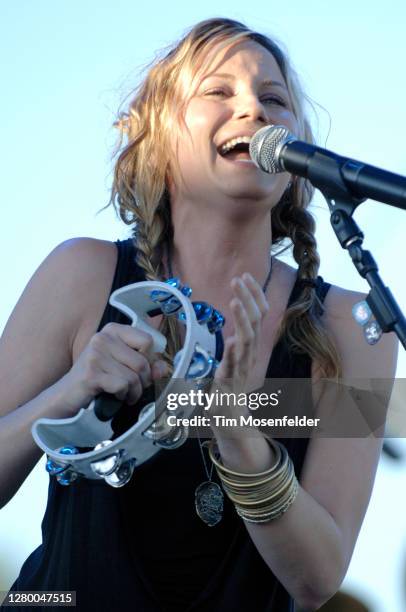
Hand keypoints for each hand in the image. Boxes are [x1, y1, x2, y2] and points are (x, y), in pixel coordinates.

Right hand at [58, 322, 167, 414]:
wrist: (68, 394)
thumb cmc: (98, 378)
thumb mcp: (123, 366)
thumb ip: (146, 364)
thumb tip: (163, 368)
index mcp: (112, 330)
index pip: (147, 340)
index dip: (149, 359)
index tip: (140, 370)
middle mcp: (102, 338)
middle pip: (142, 361)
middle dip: (143, 380)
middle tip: (135, 388)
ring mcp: (95, 355)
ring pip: (133, 376)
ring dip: (134, 391)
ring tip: (126, 394)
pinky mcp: (91, 373)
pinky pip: (122, 385)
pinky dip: (123, 395)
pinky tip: (116, 396)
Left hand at [213, 273, 269, 401]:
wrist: (231, 418)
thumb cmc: (230, 384)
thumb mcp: (235, 354)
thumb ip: (237, 337)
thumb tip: (234, 316)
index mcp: (251, 345)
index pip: (259, 314)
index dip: (254, 294)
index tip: (245, 275)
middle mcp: (250, 354)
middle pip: (255, 322)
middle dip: (248, 299)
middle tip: (237, 279)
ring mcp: (241, 368)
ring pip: (247, 341)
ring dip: (242, 320)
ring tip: (235, 301)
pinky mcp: (229, 383)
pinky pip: (232, 367)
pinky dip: (232, 354)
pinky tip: (230, 342)